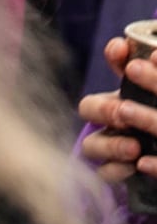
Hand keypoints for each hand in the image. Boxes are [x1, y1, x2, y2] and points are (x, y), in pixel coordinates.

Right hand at [79, 35, 156, 184]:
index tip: (122, 50)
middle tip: (124, 114)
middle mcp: (114, 117)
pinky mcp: (115, 171)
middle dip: (105, 109)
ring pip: (91, 144)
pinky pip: (102, 172)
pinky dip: (115, 170)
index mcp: (132, 90)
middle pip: (89, 107)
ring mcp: (111, 145)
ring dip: (110, 145)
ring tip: (134, 148)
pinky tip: (133, 168)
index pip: (114, 65)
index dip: (116, 56)